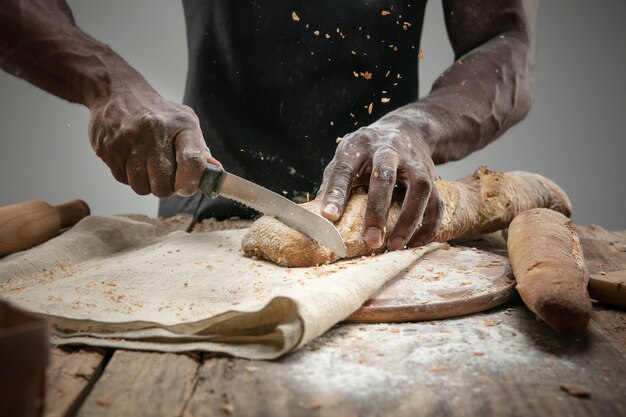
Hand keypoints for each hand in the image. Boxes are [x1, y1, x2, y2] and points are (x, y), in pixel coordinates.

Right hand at [88, 87, 219, 196]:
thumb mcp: (184, 122)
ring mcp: (129, 140)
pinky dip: (128, 175)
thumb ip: (200, 150)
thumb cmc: (158, 114)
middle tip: (164, 174)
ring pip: (141, 187)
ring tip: (146, 164)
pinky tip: (130, 158)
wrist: (116, 92)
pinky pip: (122, 179)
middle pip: (164, 184)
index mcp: (181, 125)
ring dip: (146, 183)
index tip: (188, 187)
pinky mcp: (109, 148)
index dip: (192, 182)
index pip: (193, 161)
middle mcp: (154, 132)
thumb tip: (216, 174)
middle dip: (166, 186)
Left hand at [318, 120, 442, 249]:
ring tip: (394, 246)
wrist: (406, 130)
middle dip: (378, 211)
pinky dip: (428, 225)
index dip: (336, 193)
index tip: (329, 218)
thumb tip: (317, 218)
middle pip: (385, 177)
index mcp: (360, 145)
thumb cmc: (366, 152)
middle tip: (371, 241)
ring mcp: (414, 162)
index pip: (345, 168)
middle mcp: (389, 150)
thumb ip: (333, 184)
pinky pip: (437, 202)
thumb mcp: (345, 157)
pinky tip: (414, 243)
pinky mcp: (432, 176)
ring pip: (420, 188)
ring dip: (409, 220)